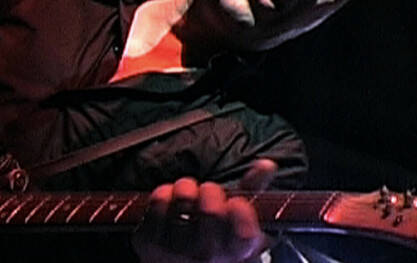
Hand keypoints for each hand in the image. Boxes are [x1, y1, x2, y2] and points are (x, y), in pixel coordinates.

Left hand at [132, 159, 278, 262]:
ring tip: (188, 192)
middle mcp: (207, 256)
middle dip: (211, 191)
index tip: (236, 202)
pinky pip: (158, 202)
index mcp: (237, 252)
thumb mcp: (240, 220)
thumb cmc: (216, 239)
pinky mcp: (149, 243)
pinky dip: (165, 193)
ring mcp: (176, 251)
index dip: (240, 212)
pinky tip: (170, 199)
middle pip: (211, 211)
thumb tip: (267, 164)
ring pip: (183, 201)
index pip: (244, 234)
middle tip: (209, 193)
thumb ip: (254, 191)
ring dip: (186, 187)